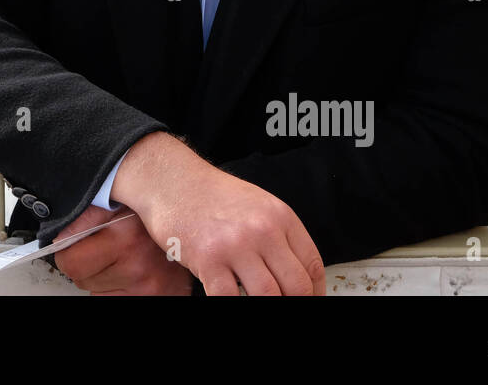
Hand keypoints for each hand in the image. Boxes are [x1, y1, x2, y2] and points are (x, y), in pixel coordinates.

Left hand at [52, 204, 192, 295]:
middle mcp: (137, 264)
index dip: (67, 254)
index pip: (71, 262)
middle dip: (84, 266)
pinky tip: (129, 272)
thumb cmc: (150, 214)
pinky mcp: (153, 298)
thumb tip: (56, 241)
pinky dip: (116, 290)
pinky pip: (114, 301)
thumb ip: (84, 218)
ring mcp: (147, 286)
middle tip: (102, 250)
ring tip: (121, 259)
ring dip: (101, 279)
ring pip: (96, 293)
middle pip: (81, 280)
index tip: (73, 248)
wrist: (193, 227)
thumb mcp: (116, 203)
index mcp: (125, 236)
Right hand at [112, 132, 324, 295]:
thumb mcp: (258, 205)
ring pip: (268, 296)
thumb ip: (279, 236)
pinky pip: (228, 298)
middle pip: (296, 286)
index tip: (309, 299)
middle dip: (293, 303)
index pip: (313, 266)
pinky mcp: (208, 259)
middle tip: (283, 304)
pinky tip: (230, 298)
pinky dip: (232, 305)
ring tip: (255, 300)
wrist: (172, 180)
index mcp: (280, 217)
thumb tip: (296, 273)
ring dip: (265, 305)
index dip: (315, 292)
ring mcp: (235, 246)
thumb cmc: (212, 194)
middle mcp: (262, 230)